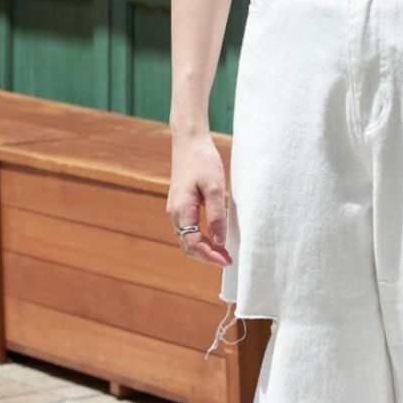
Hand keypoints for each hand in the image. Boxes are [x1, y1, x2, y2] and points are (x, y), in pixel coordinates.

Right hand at [168, 133, 231, 268]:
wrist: (189, 142)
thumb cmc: (203, 161)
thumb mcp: (215, 188)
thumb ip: (217, 215)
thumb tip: (219, 241)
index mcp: (182, 210)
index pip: (193, 244)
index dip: (210, 256)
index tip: (227, 260)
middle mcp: (175, 213)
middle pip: (188, 246)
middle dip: (207, 256)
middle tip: (227, 260)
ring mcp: (175, 209)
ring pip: (187, 239)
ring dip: (204, 249)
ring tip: (223, 253)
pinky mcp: (180, 205)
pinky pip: (188, 230)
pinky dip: (200, 239)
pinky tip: (215, 238)